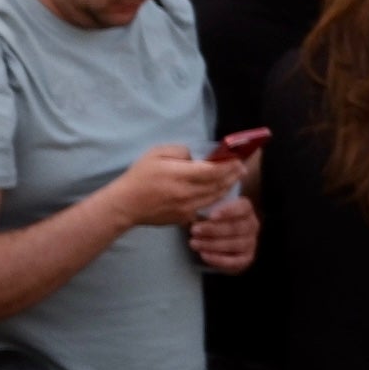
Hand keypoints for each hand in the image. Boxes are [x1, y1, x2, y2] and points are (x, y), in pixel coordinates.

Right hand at [109, 144, 243, 229]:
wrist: (126, 204)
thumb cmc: (139, 176)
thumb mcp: (155, 154)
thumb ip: (179, 151)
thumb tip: (196, 157)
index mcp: (180, 175)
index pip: (212, 170)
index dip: (227, 166)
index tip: (236, 160)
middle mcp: (187, 192)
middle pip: (218, 184)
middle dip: (232, 176)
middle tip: (242, 169)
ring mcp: (188, 207)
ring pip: (215, 197)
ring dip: (227, 187)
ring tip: (235, 179)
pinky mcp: (186, 217)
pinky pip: (206, 207)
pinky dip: (216, 199)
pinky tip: (220, 192)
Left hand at [188, 193, 258, 271]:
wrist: (213, 238)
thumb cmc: (209, 219)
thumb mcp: (208, 210)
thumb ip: (205, 208)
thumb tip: (195, 210)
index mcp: (245, 209)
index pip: (242, 207)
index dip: (228, 211)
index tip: (211, 216)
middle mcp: (251, 225)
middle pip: (236, 227)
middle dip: (213, 230)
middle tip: (194, 230)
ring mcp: (250, 242)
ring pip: (235, 244)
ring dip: (212, 244)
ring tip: (194, 243)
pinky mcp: (246, 258)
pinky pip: (235, 261)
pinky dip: (219, 259)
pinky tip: (204, 255)